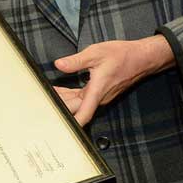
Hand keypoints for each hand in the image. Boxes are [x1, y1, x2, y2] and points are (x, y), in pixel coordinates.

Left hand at [52, 34, 174, 126]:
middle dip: (59, 106)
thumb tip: (59, 65)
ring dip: (63, 100)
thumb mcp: (96, 53)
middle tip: (41, 101)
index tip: (59, 129)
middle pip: (75, 109)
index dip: (71, 123)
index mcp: (97, 91)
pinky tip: (60, 90)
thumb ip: (76, 61)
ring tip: (46, 94)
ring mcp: (100, 96)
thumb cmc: (122, 55)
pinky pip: (82, 98)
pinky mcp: (100, 92)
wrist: (141, 58)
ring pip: (78, 103)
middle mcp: (99, 98)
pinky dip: (70, 95)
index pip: (83, 114)